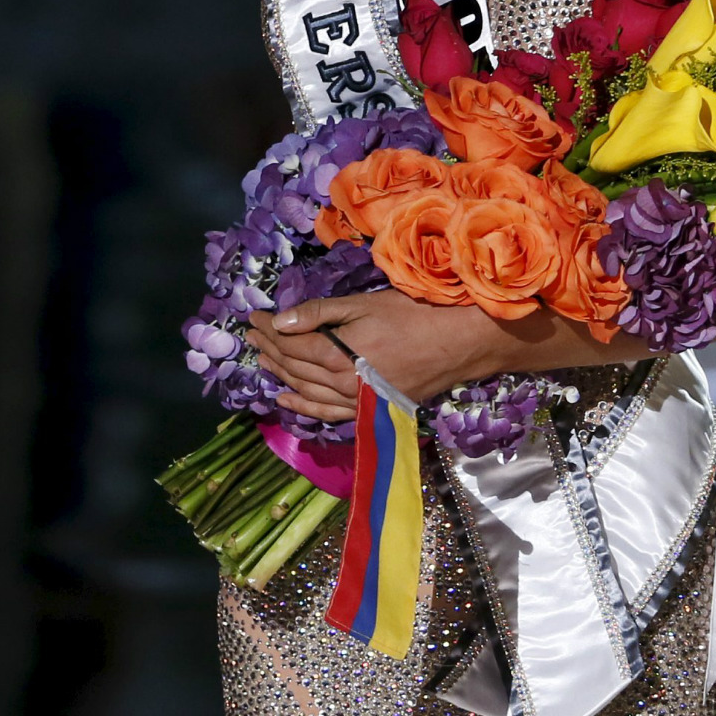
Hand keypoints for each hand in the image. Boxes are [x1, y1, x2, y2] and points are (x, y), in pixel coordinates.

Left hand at [247, 290, 647, 420]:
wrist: (464, 343)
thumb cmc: (417, 313)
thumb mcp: (366, 303)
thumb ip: (321, 313)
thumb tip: (279, 320)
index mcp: (340, 352)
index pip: (292, 342)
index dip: (268, 328)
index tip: (251, 315)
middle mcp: (344, 382)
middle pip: (296, 366)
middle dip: (269, 348)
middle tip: (250, 333)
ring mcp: (358, 400)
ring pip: (307, 390)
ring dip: (280, 374)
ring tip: (259, 360)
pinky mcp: (373, 407)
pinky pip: (329, 413)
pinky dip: (304, 406)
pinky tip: (287, 398)